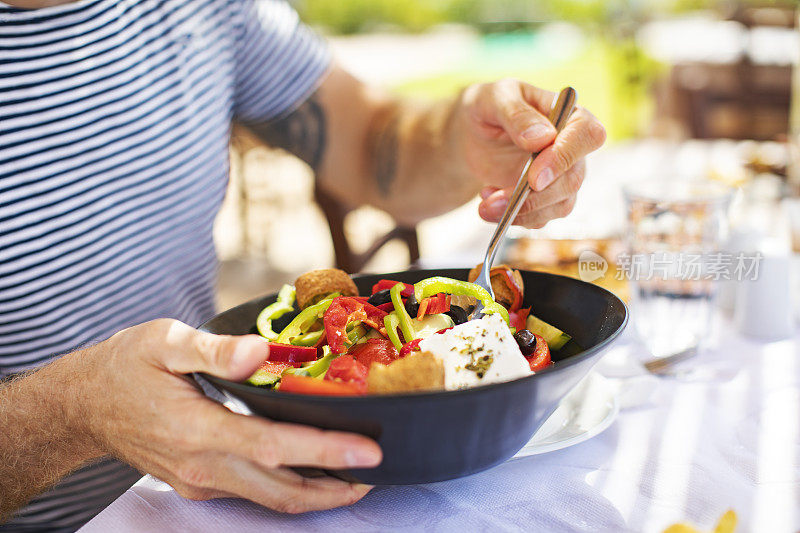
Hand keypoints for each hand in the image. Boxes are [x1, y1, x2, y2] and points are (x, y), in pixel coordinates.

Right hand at [71, 320, 381, 512]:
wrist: (83, 405)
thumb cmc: (125, 366)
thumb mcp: (164, 342)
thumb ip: (214, 349)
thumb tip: (260, 352)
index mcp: (197, 429)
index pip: (276, 447)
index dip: (328, 450)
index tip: (370, 451)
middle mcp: (202, 465)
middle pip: (282, 491)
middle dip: (336, 488)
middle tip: (378, 472)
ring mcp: (200, 480)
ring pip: (270, 500)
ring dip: (317, 495)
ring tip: (356, 477)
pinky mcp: (199, 483)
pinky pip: (253, 494)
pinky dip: (290, 488)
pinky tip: (312, 469)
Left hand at [455, 79, 605, 227]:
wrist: (472, 134)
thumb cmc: (488, 107)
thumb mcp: (494, 99)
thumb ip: (517, 114)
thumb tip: (542, 137)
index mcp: (569, 114)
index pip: (587, 135)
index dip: (564, 158)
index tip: (535, 178)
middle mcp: (572, 148)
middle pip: (572, 179)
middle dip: (534, 197)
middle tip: (495, 199)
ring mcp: (562, 176)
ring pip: (560, 205)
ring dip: (522, 212)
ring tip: (486, 205)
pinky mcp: (547, 198)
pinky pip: (542, 218)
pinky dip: (516, 218)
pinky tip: (491, 204)